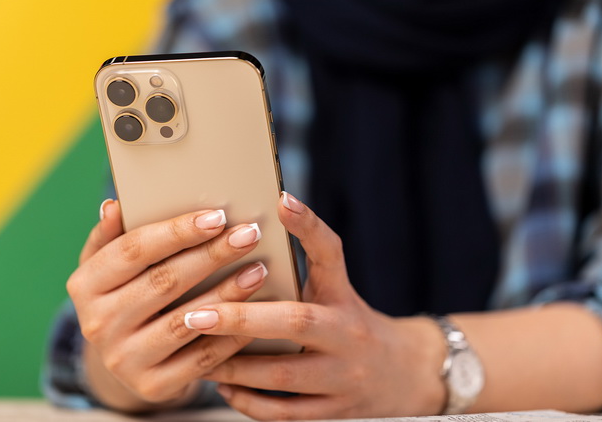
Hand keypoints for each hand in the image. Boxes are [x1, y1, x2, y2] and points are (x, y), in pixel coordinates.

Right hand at [67, 200, 268, 410]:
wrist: (128, 357)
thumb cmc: (127, 294)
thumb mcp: (110, 265)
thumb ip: (113, 236)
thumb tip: (113, 207)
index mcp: (85, 285)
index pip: (134, 250)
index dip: (178, 231)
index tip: (218, 216)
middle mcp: (97, 324)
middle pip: (164, 281)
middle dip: (212, 255)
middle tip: (249, 235)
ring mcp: (123, 359)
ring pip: (186, 320)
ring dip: (228, 294)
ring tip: (259, 270)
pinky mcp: (152, 385)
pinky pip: (202, 357)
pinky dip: (232, 334)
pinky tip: (256, 312)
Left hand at [185, 193, 447, 419]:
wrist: (406, 376)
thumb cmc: (354, 325)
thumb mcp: (338, 292)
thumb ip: (306, 268)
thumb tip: (261, 225)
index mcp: (344, 298)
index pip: (331, 255)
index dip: (308, 226)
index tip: (282, 201)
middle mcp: (348, 336)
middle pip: (297, 322)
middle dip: (242, 319)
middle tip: (196, 314)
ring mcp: (344, 378)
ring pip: (283, 375)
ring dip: (234, 366)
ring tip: (195, 353)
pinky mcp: (336, 414)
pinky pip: (285, 413)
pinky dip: (249, 402)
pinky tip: (224, 387)